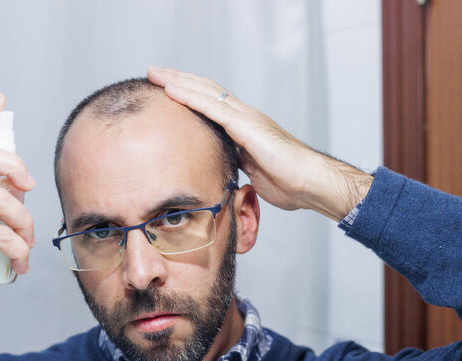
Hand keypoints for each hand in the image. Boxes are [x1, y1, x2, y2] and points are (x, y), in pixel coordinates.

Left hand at [147, 66, 372, 220]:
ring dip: (178, 81)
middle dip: (178, 80)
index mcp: (244, 126)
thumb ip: (238, 163)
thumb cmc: (289, 181)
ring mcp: (245, 118)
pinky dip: (189, 97)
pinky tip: (171, 90)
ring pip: (205, 92)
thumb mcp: (253, 171)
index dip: (188, 93)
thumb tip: (225, 169)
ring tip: (156, 73)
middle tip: (154, 72)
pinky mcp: (246, 126)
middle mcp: (243, 116)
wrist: (311, 182)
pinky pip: (212, 108)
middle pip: (205, 91)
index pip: (210, 103)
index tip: (166, 88)